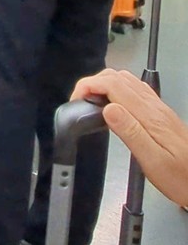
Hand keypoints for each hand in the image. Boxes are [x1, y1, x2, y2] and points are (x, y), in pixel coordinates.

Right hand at [71, 69, 187, 206]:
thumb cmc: (179, 177)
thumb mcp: (153, 161)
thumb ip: (131, 133)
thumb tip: (108, 109)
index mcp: (148, 115)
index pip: (113, 85)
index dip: (89, 85)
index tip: (76, 100)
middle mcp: (153, 106)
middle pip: (117, 77)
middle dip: (92, 83)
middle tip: (80, 103)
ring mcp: (157, 107)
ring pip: (126, 80)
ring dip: (104, 84)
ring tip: (92, 103)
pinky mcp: (159, 112)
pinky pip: (134, 89)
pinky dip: (116, 89)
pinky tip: (112, 105)